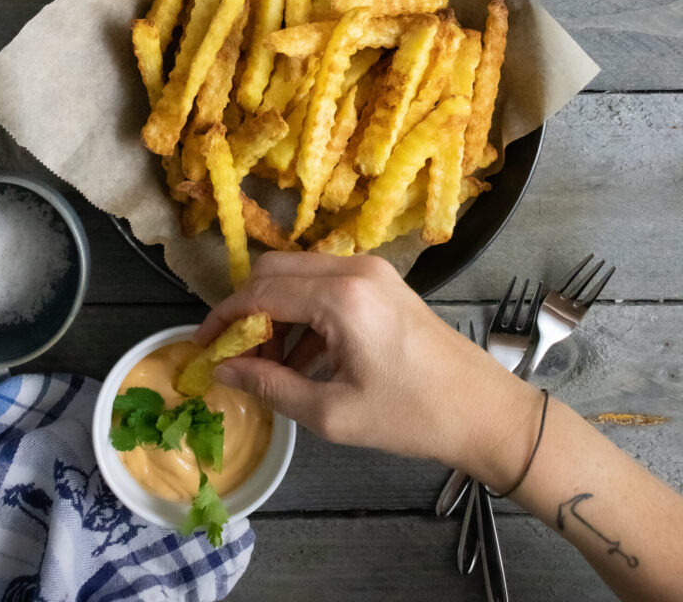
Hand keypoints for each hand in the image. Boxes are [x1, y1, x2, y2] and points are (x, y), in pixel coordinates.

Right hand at [195, 251, 541, 487]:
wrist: (484, 409)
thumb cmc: (412, 416)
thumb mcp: (333, 412)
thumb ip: (271, 386)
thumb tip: (223, 371)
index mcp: (341, 296)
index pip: (260, 292)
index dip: (223, 319)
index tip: (200, 348)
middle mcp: (354, 268)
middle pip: (275, 270)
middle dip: (246, 310)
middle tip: (234, 356)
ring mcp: (372, 271)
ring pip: (299, 275)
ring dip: (275, 313)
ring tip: (267, 367)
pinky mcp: (383, 282)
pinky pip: (326, 285)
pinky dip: (303, 313)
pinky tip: (302, 360)